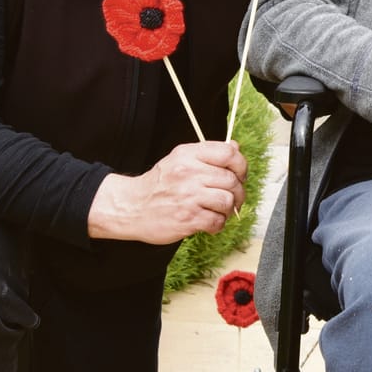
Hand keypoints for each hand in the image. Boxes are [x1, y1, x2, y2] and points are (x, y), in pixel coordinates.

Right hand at [87, 139, 248, 244]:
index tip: (240, 175)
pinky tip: (208, 222)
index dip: (241, 165)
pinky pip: (217, 221)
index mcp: (189, 155)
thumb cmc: (159, 184)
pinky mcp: (187, 218)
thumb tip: (236, 148)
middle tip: (231, 198)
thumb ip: (208, 154)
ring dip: (228, 209)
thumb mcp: (180, 159)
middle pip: (231, 180)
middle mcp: (189, 173)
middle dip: (237, 192)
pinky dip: (217, 224)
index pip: (228, 154)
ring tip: (217, 211)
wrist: (131, 207)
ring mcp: (188, 196)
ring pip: (227, 201)